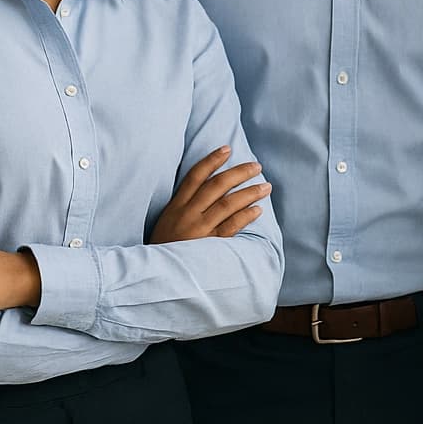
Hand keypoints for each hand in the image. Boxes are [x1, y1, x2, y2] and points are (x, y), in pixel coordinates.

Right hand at [150, 146, 269, 243]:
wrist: (157, 275)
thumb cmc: (164, 247)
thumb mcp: (167, 221)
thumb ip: (184, 205)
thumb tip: (208, 187)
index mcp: (176, 206)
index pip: (195, 176)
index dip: (211, 160)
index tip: (227, 149)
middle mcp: (188, 214)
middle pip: (216, 186)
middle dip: (239, 173)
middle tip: (256, 166)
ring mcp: (199, 230)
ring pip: (227, 204)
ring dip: (249, 193)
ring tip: (265, 187)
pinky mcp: (208, 246)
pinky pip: (230, 227)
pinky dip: (245, 217)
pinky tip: (258, 210)